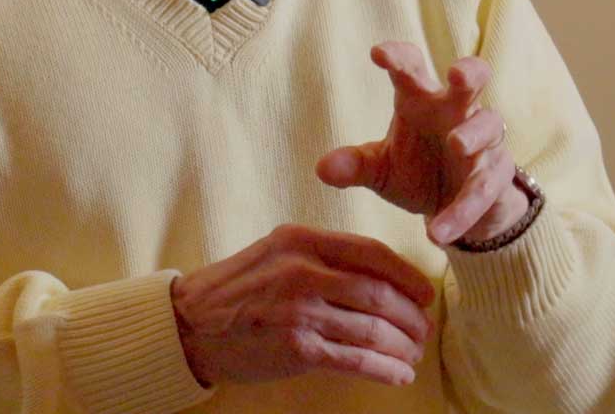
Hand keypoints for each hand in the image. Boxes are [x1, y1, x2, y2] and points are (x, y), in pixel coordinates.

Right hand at [170, 224, 434, 387]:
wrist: (190, 324)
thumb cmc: (237, 290)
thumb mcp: (275, 253)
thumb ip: (320, 256)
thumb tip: (377, 275)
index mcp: (300, 240)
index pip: (371, 253)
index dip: (407, 275)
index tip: (424, 294)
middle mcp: (302, 271)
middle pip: (378, 294)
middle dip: (411, 316)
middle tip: (423, 330)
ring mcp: (299, 311)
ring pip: (372, 329)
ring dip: (402, 347)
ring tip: (412, 356)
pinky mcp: (297, 348)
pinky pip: (356, 360)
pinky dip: (384, 369)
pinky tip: (397, 374)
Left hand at [316, 42, 528, 245]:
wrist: (456, 211)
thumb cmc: (416, 171)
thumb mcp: (381, 169)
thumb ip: (355, 165)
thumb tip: (322, 168)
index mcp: (421, 100)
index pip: (412, 68)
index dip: (399, 57)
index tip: (378, 54)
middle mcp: (455, 113)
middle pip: (472, 78)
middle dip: (468, 72)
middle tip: (456, 74)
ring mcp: (483, 142)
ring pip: (489, 126)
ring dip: (474, 134)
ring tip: (457, 145)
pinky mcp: (497, 176)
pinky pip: (483, 188)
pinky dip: (462, 210)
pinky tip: (437, 231)